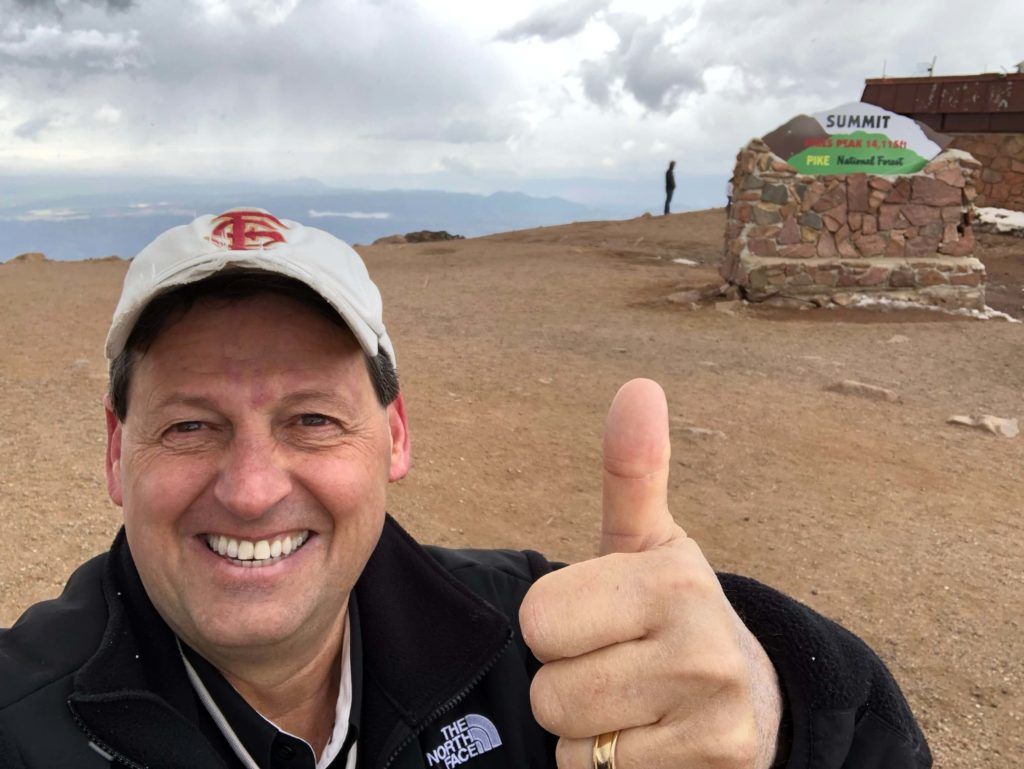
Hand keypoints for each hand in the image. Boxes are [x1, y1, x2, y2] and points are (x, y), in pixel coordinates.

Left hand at [520, 379, 782, 768]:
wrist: (756, 694)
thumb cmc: (673, 610)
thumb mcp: (650, 542)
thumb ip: (633, 471)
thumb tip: (638, 386)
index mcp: (673, 577)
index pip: (539, 619)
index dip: (556, 623)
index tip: (599, 618)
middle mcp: (701, 646)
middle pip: (550, 689)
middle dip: (568, 681)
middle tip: (619, 664)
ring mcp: (714, 717)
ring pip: (571, 743)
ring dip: (586, 730)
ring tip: (634, 702)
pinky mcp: (717, 766)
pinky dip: (612, 767)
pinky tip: (653, 741)